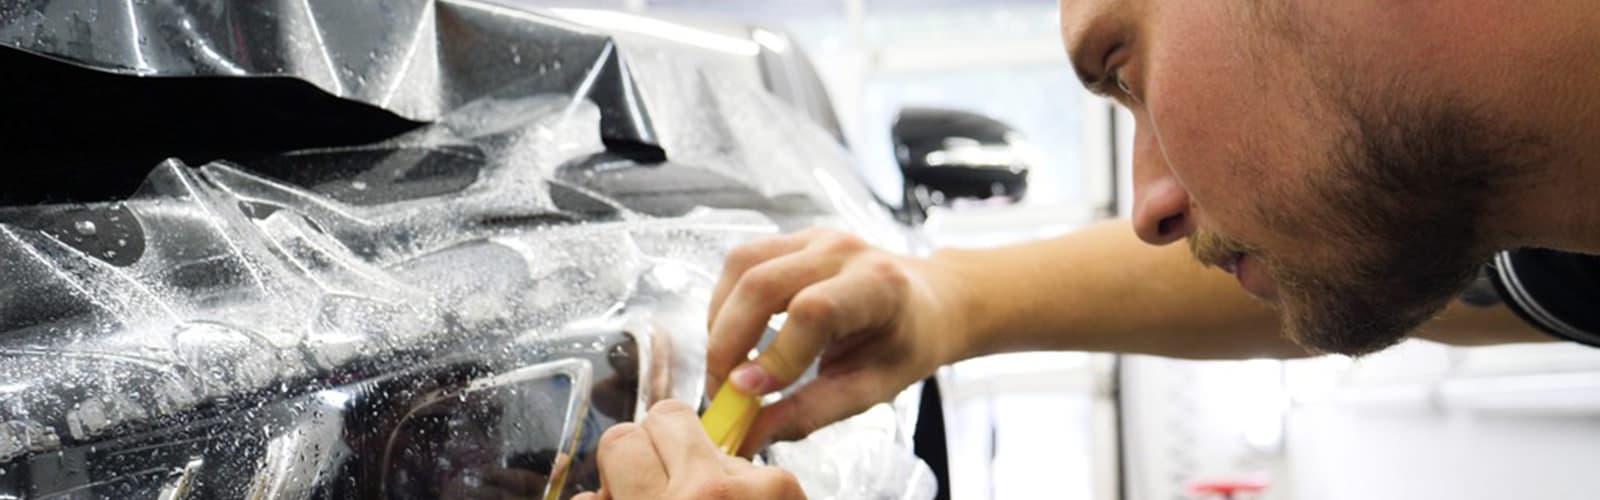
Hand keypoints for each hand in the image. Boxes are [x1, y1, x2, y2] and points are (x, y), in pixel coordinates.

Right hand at [573, 400, 804, 499]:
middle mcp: (701, 493)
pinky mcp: (785, 488)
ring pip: (711, 435)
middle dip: (662, 444)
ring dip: (705, 461)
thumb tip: (592, 496)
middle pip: (666, 415)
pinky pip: (750, 463)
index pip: (621, 440)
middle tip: (668, 483)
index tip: (630, 483)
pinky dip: (745, 485)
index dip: (624, 462)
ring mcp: (749, 488)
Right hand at [705, 228, 969, 455]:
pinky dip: (726, 303)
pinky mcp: (793, 238)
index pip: (811, 311)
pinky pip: (742, 263)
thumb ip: (810, 412)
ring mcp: (815, 237)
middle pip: (762, 283)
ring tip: (726, 366)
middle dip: (728, 344)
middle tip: (721, 393)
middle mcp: (843, 251)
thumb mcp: (871, 389)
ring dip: (720, 322)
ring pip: (742, 267)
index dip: (773, 355)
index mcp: (878, 285)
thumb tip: (749, 437)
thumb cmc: (906, 345)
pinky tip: (735, 337)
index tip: (747, 397)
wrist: (928, 300)